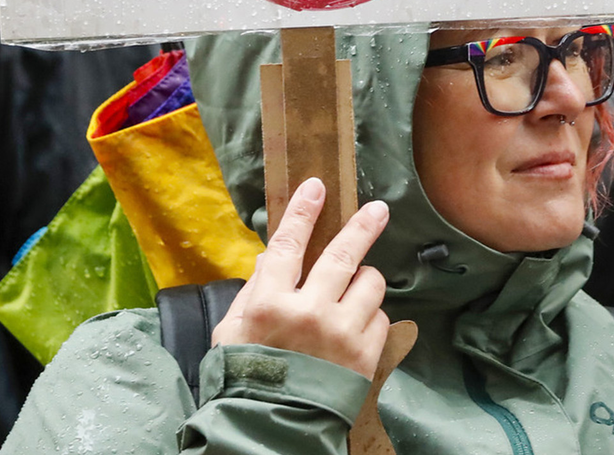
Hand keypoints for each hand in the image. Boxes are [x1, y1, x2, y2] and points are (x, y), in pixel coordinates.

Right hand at [212, 178, 391, 377]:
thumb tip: (271, 259)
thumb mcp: (233, 331)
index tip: (317, 186)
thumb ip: (253, 292)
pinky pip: (380, 317)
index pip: (288, 243)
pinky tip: (354, 328)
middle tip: (378, 210)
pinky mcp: (365, 354)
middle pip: (343, 255)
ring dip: (364, 281)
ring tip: (353, 292)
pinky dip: (370, 317)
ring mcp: (340, 332)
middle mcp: (308, 311)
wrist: (272, 427)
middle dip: (363, 226)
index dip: (304, 211)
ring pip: (370, 283)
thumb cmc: (247, 376)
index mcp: (268, 302)